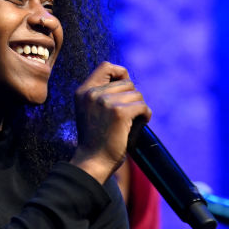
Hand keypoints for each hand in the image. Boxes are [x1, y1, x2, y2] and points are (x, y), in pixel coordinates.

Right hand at [70, 62, 150, 183]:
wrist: (93, 161)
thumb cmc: (95, 140)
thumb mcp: (91, 111)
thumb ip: (101, 94)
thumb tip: (127, 79)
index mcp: (83, 92)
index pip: (106, 66)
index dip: (120, 73)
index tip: (125, 89)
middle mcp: (92, 93)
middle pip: (127, 83)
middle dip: (132, 97)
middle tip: (128, 115)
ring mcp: (104, 101)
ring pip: (136, 94)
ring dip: (139, 108)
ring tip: (132, 122)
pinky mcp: (119, 112)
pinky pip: (142, 106)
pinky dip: (145, 115)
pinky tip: (140, 124)